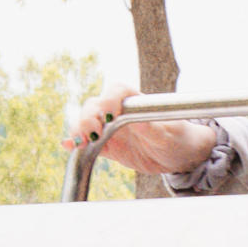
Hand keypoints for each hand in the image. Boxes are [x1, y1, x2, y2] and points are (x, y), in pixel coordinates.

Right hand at [65, 82, 221, 176]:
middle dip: (89, 116)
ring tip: (78, 142)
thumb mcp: (169, 134)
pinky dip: (76, 143)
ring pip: (87, 122)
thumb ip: (152, 127)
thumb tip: (136, 120)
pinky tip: (68, 146)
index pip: (117, 91)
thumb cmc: (178, 138)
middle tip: (93, 132)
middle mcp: (120, 112)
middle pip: (96, 105)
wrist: (179, 156)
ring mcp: (111, 128)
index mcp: (135, 102)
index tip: (109, 115)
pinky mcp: (107, 146)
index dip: (109, 99)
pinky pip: (88, 142)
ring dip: (79, 130)